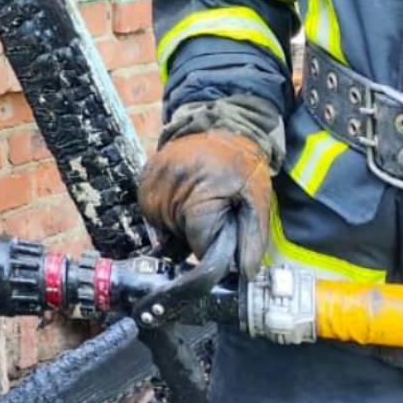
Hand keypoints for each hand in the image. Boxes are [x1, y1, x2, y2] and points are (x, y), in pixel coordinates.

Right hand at [138, 130, 272, 279]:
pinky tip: (185, 194)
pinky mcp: (144, 178)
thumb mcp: (258, 203)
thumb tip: (242, 277)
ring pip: (164, 228)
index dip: (213, 247)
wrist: (223, 126)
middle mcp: (169, 188)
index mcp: (200, 193)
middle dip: (198, 234)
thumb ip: (251, 242)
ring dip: (181, 223)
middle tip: (215, 210)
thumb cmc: (244, 166)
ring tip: (200, 198)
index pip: (199, 244)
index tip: (223, 236)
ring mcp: (152, 182)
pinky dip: (169, 210)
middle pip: (180, 238)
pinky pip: (153, 211)